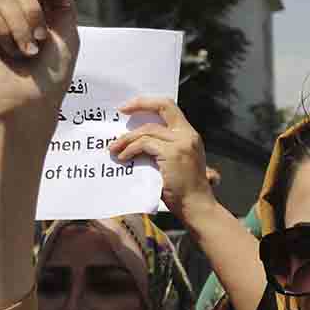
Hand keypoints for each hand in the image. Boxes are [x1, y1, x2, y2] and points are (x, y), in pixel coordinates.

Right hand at [0, 0, 78, 123]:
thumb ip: (61, 2)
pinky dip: (7, 35)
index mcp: (32, 9)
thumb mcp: (67, 32)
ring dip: (23, 29)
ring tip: (28, 54)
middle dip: (34, 10)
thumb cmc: (52, 75)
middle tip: (41, 39)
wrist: (33, 102)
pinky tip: (11, 55)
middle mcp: (8, 12)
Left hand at [109, 98, 213, 218]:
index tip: (130, 107)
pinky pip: (145, 144)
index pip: (169, 107)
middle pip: (162, 107)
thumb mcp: (174, 162)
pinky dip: (131, 149)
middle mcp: (188, 135)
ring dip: (127, 139)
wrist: (195, 206)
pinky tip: (123, 158)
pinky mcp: (172, 153)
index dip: (149, 103)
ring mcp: (182, 143)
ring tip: (114, 149)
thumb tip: (134, 141)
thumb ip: (161, 148)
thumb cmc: (183, 190)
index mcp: (189, 135)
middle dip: (139, 104)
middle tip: (121, 111)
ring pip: (147, 130)